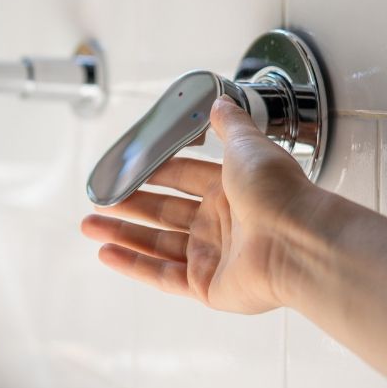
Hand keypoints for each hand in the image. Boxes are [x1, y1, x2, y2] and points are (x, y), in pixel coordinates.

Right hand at [81, 96, 320, 312]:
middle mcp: (221, 223)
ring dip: (122, 233)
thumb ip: (229, 125)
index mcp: (231, 190)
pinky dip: (132, 265)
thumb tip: (218, 101)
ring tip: (89, 225)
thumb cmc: (278, 193)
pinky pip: (161, 275)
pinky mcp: (207, 286)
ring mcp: (213, 257)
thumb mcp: (248, 146)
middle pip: (164, 212)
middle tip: (99, 199)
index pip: (183, 178)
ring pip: (156, 243)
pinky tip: (106, 253)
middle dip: (129, 205)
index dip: (154, 172)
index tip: (126, 168)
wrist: (297, 242)